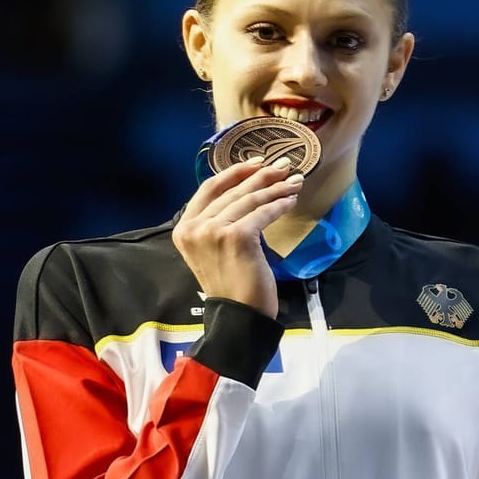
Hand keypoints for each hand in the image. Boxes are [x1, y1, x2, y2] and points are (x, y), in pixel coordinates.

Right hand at [172, 155, 302, 319]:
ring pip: (249, 200)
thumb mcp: (214, 249)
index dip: (234, 172)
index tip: (256, 163)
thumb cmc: (231, 286)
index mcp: (184, 229)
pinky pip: (262, 213)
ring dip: (275, 188)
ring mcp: (213, 231)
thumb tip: (247, 190)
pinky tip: (291, 201)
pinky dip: (279, 205)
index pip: (209, 188)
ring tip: (294, 182)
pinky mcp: (236, 236)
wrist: (239, 315)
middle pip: (232, 191)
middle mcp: (194, 227)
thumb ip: (218, 222)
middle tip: (284, 167)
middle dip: (261, 177)